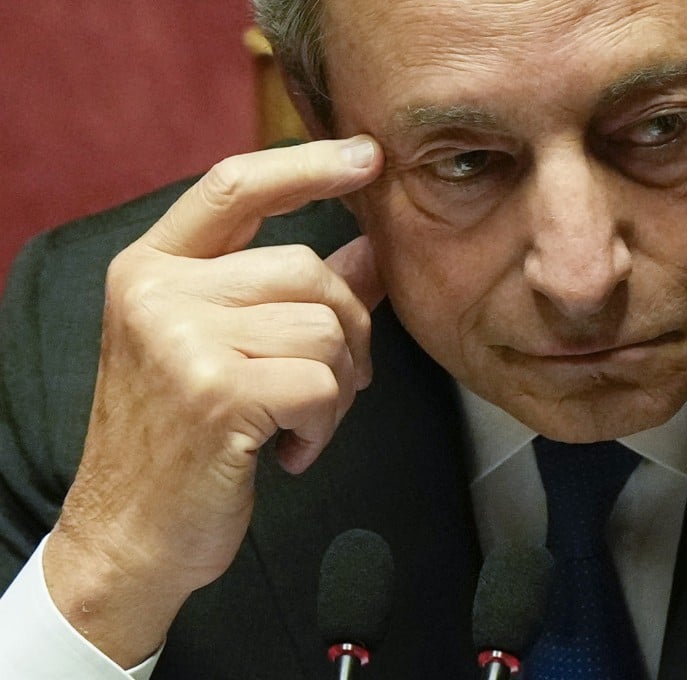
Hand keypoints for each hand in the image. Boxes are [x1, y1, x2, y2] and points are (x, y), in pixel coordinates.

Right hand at [42, 138, 384, 666]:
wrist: (129, 537)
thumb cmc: (181, 441)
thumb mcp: (222, 349)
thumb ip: (293, 291)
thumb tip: (371, 245)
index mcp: (153, 268)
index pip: (235, 185)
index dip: (307, 164)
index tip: (366, 156)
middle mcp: (157, 291)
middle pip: (306, 268)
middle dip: (346, 331)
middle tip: (335, 383)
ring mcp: (180, 338)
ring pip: (324, 329)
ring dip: (337, 388)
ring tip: (298, 424)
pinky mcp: (214, 390)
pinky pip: (324, 383)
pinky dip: (327, 425)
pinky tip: (290, 451)